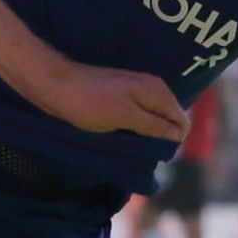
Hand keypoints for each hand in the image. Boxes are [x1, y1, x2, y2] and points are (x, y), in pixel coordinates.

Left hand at [24, 55, 188, 142]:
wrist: (55, 85)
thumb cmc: (90, 103)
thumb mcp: (125, 118)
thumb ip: (154, 126)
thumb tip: (178, 135)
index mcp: (158, 92)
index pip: (181, 121)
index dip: (172, 140)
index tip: (151, 152)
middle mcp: (152, 87)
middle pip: (169, 120)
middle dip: (159, 137)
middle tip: (137, 149)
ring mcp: (136, 90)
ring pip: (152, 119)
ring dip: (145, 133)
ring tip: (127, 143)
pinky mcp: (121, 95)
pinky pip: (138, 115)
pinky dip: (133, 126)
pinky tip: (121, 134)